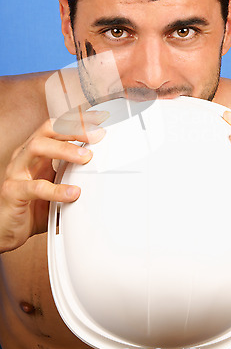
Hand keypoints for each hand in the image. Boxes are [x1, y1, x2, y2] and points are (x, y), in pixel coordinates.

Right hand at [0, 108, 107, 252]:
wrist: (7, 228)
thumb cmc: (32, 204)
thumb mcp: (56, 183)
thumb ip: (73, 173)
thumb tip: (103, 169)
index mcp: (36, 151)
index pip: (56, 126)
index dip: (77, 121)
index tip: (100, 120)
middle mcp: (24, 155)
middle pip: (47, 129)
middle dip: (73, 129)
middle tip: (97, 136)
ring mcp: (16, 171)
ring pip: (38, 147)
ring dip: (65, 149)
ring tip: (86, 158)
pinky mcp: (12, 191)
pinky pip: (35, 187)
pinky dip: (56, 189)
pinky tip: (72, 193)